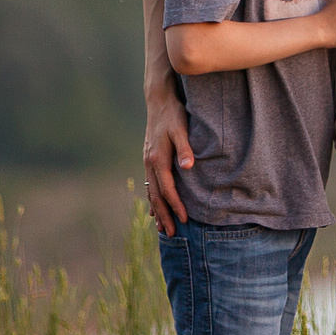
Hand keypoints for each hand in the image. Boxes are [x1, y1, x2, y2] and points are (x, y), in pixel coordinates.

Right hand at [142, 83, 192, 235]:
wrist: (159, 101)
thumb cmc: (174, 115)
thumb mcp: (182, 129)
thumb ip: (185, 148)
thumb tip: (188, 166)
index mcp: (158, 159)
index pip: (167, 189)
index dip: (176, 205)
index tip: (185, 219)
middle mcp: (149, 163)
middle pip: (156, 196)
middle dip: (164, 215)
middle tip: (174, 234)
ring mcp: (147, 162)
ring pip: (151, 192)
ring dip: (157, 211)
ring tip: (163, 228)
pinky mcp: (149, 159)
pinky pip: (150, 185)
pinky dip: (152, 199)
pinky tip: (154, 209)